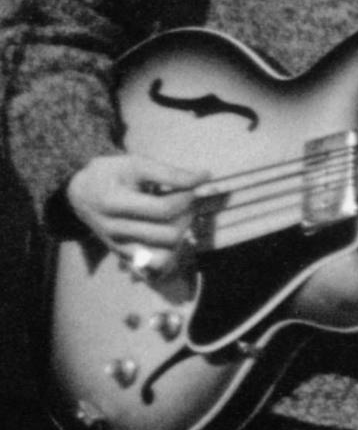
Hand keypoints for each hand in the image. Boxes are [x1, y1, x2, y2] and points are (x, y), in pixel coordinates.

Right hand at [67, 152, 205, 259]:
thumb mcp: (135, 164)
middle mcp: (112, 229)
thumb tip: (204, 177)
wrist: (82, 193)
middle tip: (188, 201)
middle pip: (167, 235)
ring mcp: (117, 246)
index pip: (162, 209)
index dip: (187, 198)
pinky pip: (155, 266)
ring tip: (179, 217)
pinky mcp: (123, 257)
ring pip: (164, 256)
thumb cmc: (111, 174)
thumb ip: (169, 173)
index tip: (196, 186)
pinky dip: (171, 253)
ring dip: (181, 236)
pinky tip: (171, 232)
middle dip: (187, 216)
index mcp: (112, 202)